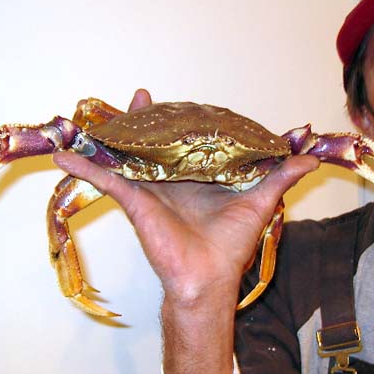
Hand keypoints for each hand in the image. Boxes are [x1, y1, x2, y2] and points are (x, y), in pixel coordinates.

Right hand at [53, 89, 317, 305]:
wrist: (207, 277)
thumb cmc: (231, 244)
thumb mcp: (259, 202)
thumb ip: (280, 177)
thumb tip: (310, 158)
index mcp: (196, 177)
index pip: (184, 142)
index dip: (180, 122)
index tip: (179, 103)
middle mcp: (170, 181)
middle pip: (152, 144)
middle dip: (145, 121)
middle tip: (140, 96)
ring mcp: (149, 189)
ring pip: (126, 155)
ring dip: (112, 136)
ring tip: (102, 115)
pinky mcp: (134, 201)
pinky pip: (104, 180)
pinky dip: (83, 168)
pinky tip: (63, 155)